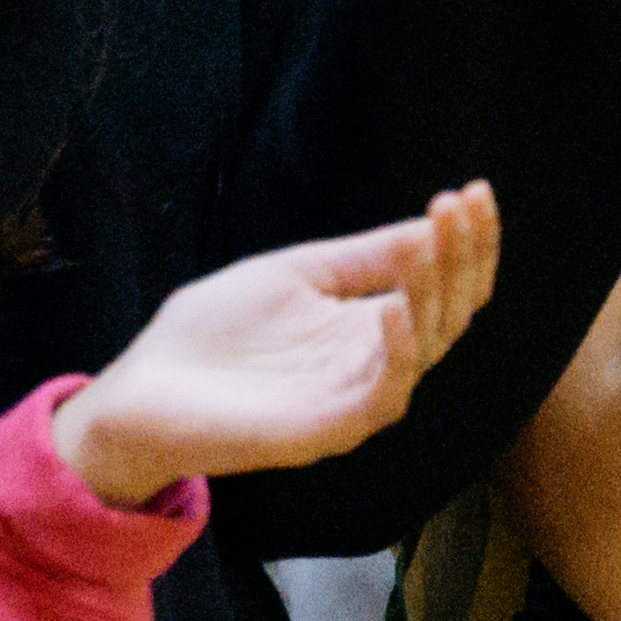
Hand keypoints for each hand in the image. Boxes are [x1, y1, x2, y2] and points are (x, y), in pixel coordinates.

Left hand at [63, 183, 497, 504]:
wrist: (144, 392)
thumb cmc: (214, 334)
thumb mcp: (297, 273)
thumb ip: (364, 257)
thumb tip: (435, 225)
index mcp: (371, 330)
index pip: (444, 288)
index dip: (467, 243)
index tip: (477, 190)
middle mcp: (374, 366)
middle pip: (449, 316)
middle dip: (461, 257)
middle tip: (460, 205)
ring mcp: (354, 401)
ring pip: (425, 350)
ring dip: (434, 291)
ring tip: (432, 236)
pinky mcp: (327, 430)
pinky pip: (381, 396)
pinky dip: (396, 352)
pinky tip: (391, 306)